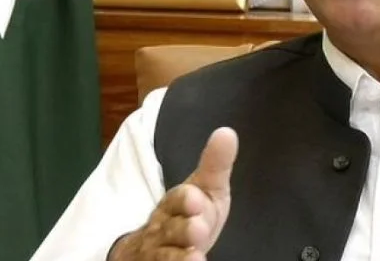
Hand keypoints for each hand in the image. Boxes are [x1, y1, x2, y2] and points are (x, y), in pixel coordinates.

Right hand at [109, 127, 237, 260]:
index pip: (178, 199)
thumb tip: (227, 132)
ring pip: (164, 255)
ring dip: (179, 258)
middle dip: (184, 229)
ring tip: (196, 259)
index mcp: (174, 203)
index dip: (185, 200)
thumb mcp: (205, 190)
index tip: (197, 199)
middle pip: (171, 229)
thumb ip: (215, 166)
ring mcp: (157, 253)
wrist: (151, 248)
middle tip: (198, 229)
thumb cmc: (187, 215)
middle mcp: (161, 228)